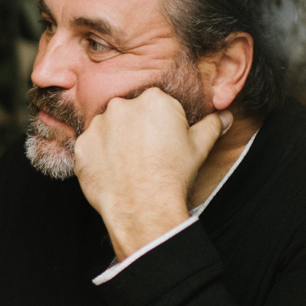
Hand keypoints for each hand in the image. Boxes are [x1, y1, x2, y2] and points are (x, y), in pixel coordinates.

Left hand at [74, 87, 229, 258]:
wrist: (143, 206)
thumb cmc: (173, 174)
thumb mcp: (199, 146)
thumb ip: (211, 125)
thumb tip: (224, 117)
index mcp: (153, 99)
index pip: (155, 104)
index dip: (160, 124)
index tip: (163, 142)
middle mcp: (121, 106)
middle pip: (129, 113)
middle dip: (135, 129)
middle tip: (146, 154)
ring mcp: (97, 125)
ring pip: (107, 128)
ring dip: (114, 141)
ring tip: (129, 164)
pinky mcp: (81, 145)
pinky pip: (89, 147)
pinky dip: (98, 157)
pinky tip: (113, 171)